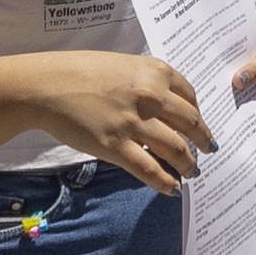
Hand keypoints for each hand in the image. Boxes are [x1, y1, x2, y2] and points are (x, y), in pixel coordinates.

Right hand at [31, 52, 211, 188]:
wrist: (48, 85)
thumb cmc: (83, 71)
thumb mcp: (125, 65)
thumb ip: (149, 83)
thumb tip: (168, 109)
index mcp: (156, 71)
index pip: (191, 97)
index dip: (199, 115)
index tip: (199, 126)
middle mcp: (152, 96)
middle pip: (191, 124)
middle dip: (203, 141)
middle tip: (208, 151)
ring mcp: (134, 123)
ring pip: (176, 150)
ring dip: (189, 164)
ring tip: (192, 172)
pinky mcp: (116, 147)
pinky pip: (150, 170)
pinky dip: (165, 182)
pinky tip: (172, 188)